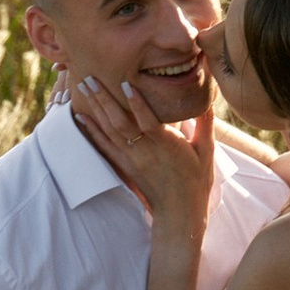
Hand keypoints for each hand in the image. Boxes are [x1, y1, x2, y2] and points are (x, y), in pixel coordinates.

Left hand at [64, 71, 215, 239]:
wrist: (179, 212)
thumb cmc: (196, 181)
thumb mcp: (206, 150)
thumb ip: (205, 122)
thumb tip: (208, 98)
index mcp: (167, 145)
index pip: (149, 122)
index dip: (137, 103)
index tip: (125, 83)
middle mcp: (145, 151)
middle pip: (120, 123)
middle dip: (104, 99)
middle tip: (89, 77)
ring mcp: (132, 159)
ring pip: (110, 130)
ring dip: (95, 107)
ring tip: (83, 86)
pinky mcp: (125, 166)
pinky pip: (105, 146)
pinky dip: (92, 130)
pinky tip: (81, 116)